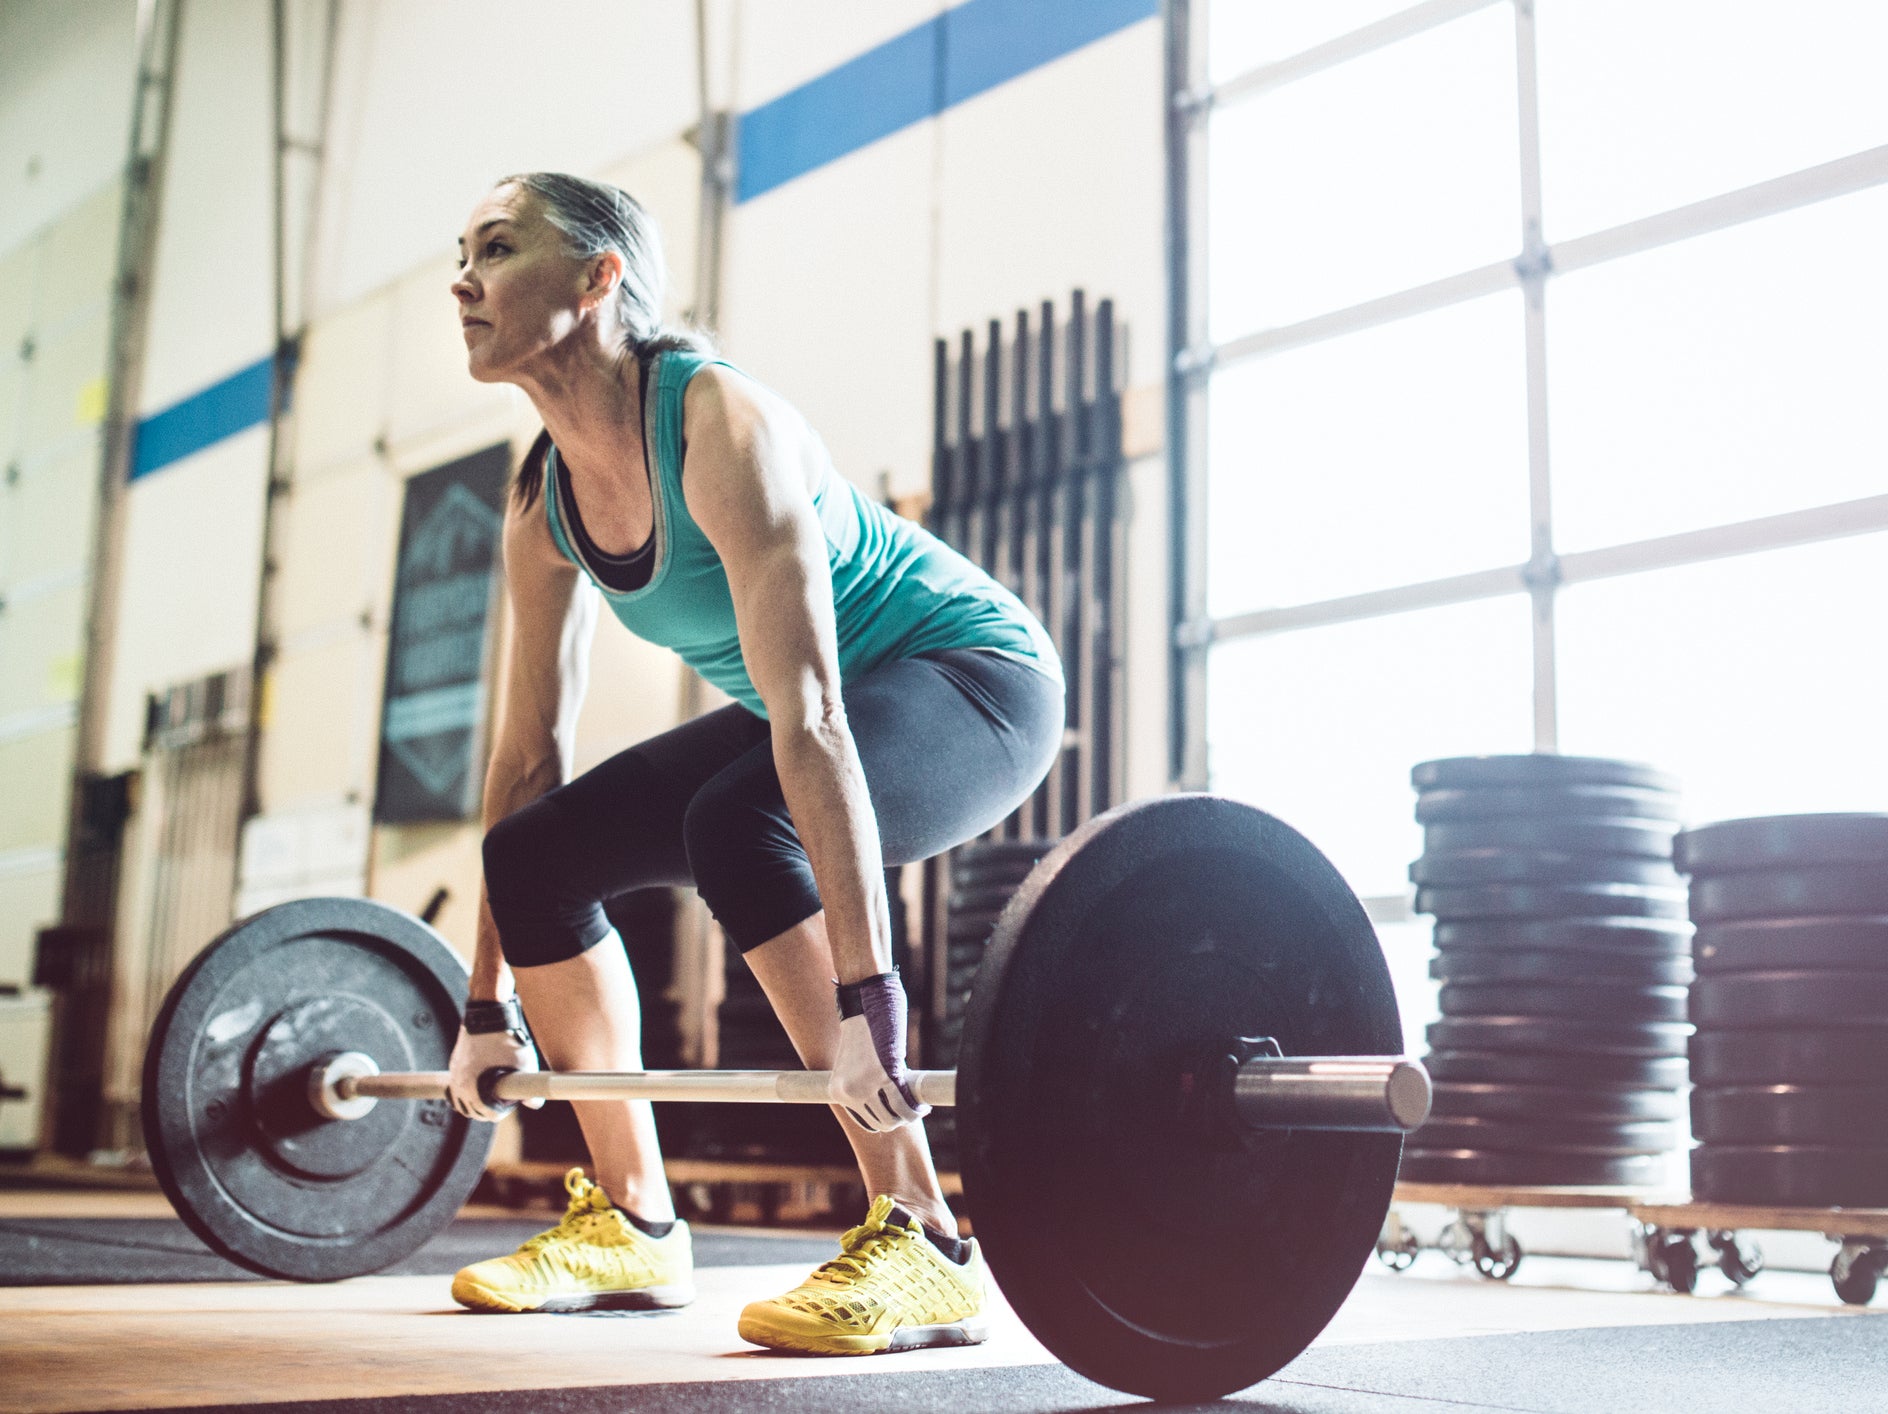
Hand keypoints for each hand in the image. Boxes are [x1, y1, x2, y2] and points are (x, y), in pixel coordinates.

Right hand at [447, 999, 542, 1120]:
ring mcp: (454, 1073)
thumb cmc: (507, 1039)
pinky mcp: (454, 1063)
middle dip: (488, 1109)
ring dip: (476, 1102)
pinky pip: (458, 1085)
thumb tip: (535, 1104)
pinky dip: (468, 1089)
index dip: (503, 1111)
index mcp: (472, 1089)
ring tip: (493, 1095)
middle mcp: (458, 1084)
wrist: (489, 1013)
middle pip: (471, 1110)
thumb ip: (530, 1088)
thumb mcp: (524, 1065)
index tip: (512, 1102)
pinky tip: (483, 1083)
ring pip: (461, 1100)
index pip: (487, 1114)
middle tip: (505, 1100)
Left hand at [830, 971, 927, 1132]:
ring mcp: (865, 1085)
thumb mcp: (856, 1064)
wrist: (863, 1002)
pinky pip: (904, 1103)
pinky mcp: (885, 1074)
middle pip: (881, 1123)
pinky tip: (924, 1107)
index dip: (886, 1121)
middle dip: (900, 1120)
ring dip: (910, 1117)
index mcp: (837, 1091)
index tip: (900, 1116)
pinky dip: (917, 1109)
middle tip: (913, 1110)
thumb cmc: (863, 1031)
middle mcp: (848, 1092)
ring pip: (893, 1118)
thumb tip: (887, 1107)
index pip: (865, 1121)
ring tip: (920, 1109)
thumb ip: (864, 1085)